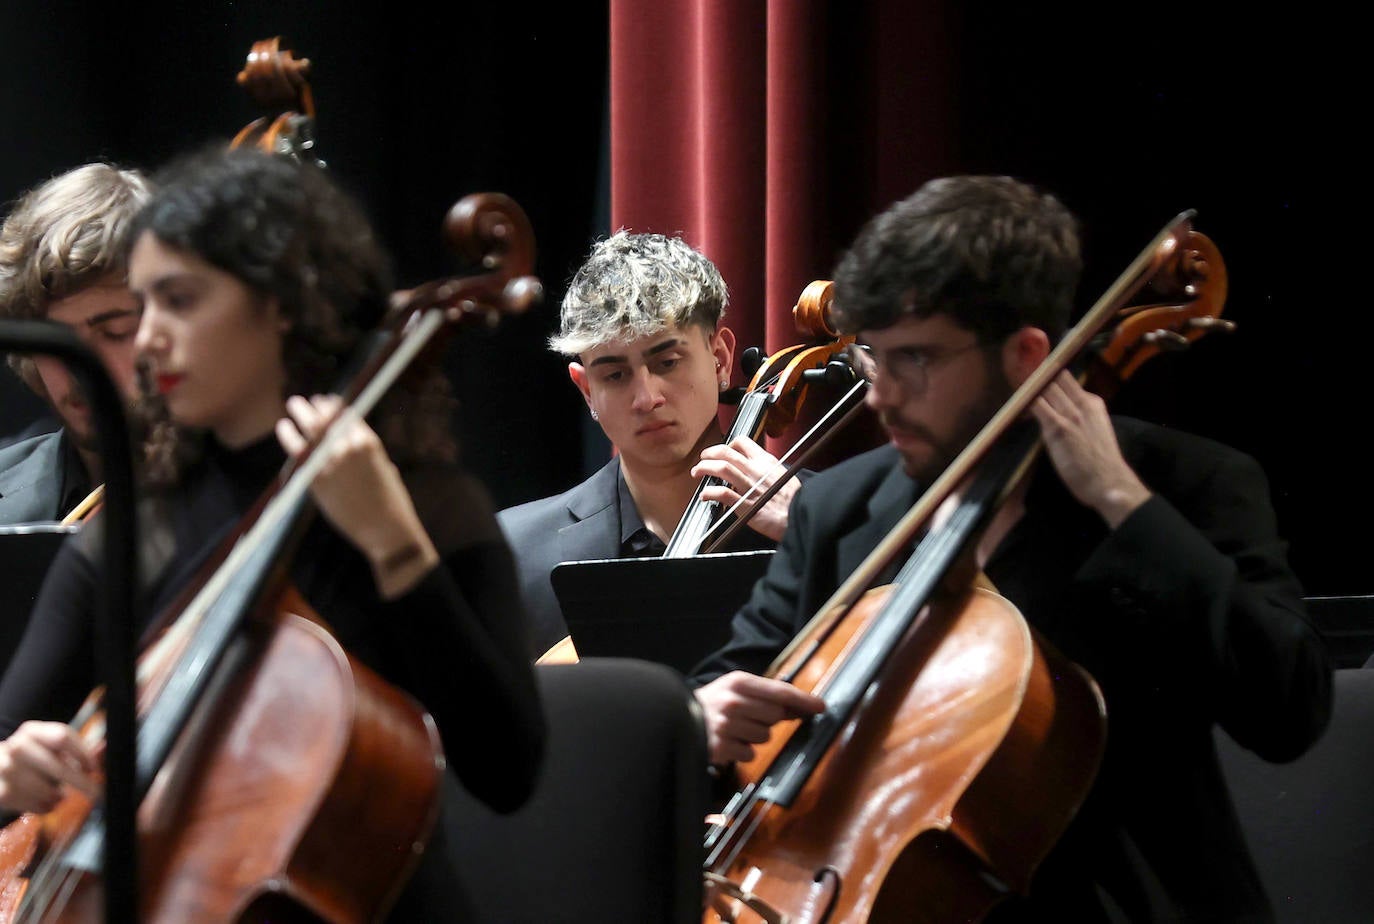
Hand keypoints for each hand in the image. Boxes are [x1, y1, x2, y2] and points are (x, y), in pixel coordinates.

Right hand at [0, 721, 98, 813]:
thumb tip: (105, 747)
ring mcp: (5, 770)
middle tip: (96, 793)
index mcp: (32, 731)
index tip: (94, 768)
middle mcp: (16, 747)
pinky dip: (45, 807)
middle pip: (57, 767)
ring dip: (59, 796)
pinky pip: (34, 805)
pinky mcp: (1, 793)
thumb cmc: (30, 759)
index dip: (82, 753)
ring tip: (59, 795)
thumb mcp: (49, 748)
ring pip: (47, 790)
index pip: (62, 737)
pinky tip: (44, 801)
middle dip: (80, 782)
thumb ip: (77, 748)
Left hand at [275, 395, 438, 596]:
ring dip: (301, 412)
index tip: (328, 401)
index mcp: (369, 442)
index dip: (335, 406)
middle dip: (316, 405)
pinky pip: (297, 450)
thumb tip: (350, 443)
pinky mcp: (316, 478)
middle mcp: (349, 447)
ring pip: (311, 427)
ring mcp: (331, 462)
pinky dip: (289, 435)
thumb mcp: (383, 468)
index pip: (347, 414)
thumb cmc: (390, 501)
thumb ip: (366, 452)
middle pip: (327, 416)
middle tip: (307, 401)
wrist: (385, 528)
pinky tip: (283, 427)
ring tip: (293, 405)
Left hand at [692, 437, 797, 540]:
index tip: (721, 451)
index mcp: (765, 462)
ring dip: (705, 468)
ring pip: (722, 469)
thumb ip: (765, 469)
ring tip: (698, 472)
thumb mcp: (783, 474)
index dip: (727, 444)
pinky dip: (711, 493)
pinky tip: (705, 495)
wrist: (799, 515)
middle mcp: (756, 471)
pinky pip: (724, 494)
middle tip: (703, 459)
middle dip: (709, 453)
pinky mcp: (746, 505)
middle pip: (726, 453)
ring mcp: (750, 487)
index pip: (742, 442)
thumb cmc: (793, 498)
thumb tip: (751, 468)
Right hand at [693, 671, 824, 764]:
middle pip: (775, 716)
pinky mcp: (720, 746)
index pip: (780, 691)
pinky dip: (742, 750)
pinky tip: (728, 741)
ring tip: (735, 729)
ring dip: (754, 736)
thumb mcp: (734, 688)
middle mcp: (733, 701)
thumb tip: (798, 707)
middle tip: (751, 717)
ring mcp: (726, 724)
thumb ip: (764, 695)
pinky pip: (749, 753)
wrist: (674, 717)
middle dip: (769, 719)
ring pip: (764, 736)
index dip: (803, 700)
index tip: (820, 707)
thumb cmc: (712, 703)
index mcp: (738, 681)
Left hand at [1030, 372, 1150, 528]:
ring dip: (1028, 384)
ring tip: (1013, 379)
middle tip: (1017, 369)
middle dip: (1035, 373)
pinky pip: (1037, 405)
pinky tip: (1016, 400)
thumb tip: (1057, 412)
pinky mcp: (1058, 427)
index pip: (1067, 378)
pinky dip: (1025, 400)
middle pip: (1054, 378)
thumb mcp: (1095, 430)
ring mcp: (1070, 414)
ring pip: (1045, 388)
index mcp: (1092, 403)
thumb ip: (1079, 417)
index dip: (1047, 372)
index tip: (1032, 370)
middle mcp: (1082, 403)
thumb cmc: (1100, 462)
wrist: (1108, 481)